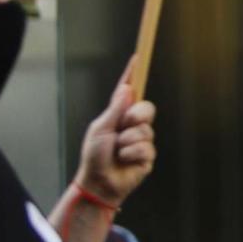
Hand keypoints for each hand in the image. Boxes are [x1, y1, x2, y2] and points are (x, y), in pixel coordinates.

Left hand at [76, 60, 156, 207]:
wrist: (100, 183)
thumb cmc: (95, 156)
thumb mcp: (101, 129)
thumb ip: (115, 110)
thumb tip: (127, 89)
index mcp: (118, 115)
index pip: (129, 92)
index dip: (133, 76)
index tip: (137, 58)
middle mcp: (132, 125)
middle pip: (146, 108)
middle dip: (136, 116)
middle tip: (124, 126)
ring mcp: (142, 140)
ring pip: (145, 130)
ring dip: (128, 141)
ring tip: (118, 151)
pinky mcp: (148, 155)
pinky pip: (146, 147)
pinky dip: (132, 154)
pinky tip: (125, 160)